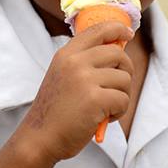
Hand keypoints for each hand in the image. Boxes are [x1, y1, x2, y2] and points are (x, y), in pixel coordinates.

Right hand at [18, 21, 133, 163]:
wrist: (39, 138)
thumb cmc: (54, 111)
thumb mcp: (62, 75)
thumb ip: (83, 61)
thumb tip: (117, 48)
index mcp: (66, 54)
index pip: (98, 29)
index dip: (117, 29)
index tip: (127, 34)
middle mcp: (75, 62)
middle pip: (118, 54)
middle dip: (125, 71)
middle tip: (117, 88)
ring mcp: (84, 79)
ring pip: (124, 79)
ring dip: (122, 95)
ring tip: (106, 107)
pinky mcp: (95, 99)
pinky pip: (123, 99)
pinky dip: (119, 111)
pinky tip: (104, 118)